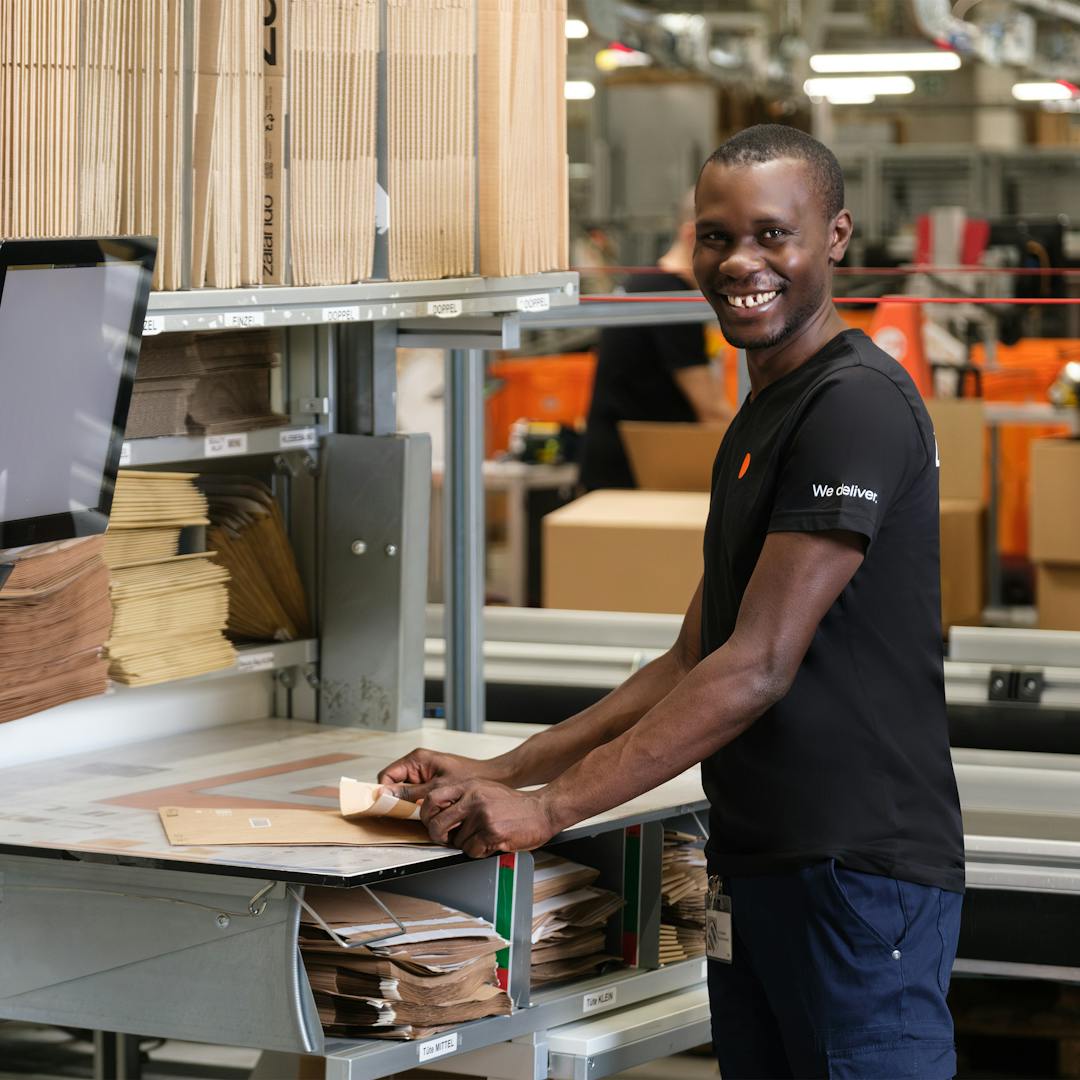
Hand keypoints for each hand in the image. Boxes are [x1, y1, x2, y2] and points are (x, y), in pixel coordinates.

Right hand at [377, 747, 507, 801]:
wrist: (492, 778)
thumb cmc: (469, 777)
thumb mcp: (437, 788)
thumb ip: (410, 792)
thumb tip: (384, 794)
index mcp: (417, 759)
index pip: (387, 775)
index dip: (385, 792)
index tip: (388, 808)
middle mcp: (418, 765)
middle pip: (395, 785)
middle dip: (398, 800)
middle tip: (406, 814)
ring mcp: (424, 774)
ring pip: (405, 793)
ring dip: (409, 805)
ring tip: (420, 814)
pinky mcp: (431, 784)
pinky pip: (416, 796)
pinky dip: (419, 806)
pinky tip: (429, 813)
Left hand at [420, 779, 557, 858]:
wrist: (542, 809)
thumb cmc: (514, 804)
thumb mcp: (484, 789)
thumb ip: (462, 798)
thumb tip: (439, 814)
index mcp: (468, 786)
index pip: (432, 799)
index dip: (427, 816)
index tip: (433, 823)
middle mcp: (473, 798)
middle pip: (436, 824)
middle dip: (440, 837)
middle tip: (448, 838)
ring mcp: (482, 815)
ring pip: (456, 842)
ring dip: (467, 844)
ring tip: (482, 836)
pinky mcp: (492, 832)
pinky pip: (472, 851)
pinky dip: (480, 852)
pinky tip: (491, 842)